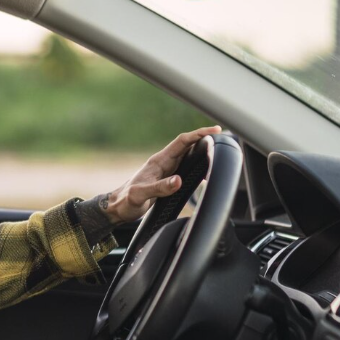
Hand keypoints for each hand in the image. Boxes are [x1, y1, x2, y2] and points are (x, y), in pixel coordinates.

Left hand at [98, 126, 222, 224]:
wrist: (117, 208)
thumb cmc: (126, 201)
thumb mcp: (141, 195)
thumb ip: (160, 188)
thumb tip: (179, 180)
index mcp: (158, 161)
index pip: (182, 142)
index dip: (198, 134)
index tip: (214, 131)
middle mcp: (163, 163)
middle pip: (187, 145)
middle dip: (204, 139)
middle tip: (222, 137)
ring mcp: (165, 170)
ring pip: (187, 155)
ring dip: (201, 151)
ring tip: (217, 150)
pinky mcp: (166, 179)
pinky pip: (185, 167)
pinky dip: (197, 165)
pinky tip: (204, 171)